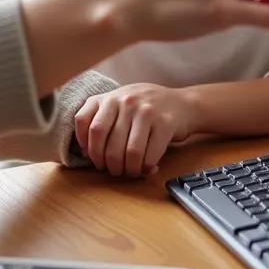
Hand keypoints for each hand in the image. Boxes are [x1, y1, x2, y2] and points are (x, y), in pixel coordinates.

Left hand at [74, 84, 195, 177]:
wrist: (183, 103)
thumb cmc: (145, 108)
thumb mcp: (120, 104)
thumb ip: (102, 120)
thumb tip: (88, 154)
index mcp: (109, 97)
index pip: (85, 123)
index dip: (86, 146)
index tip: (93, 158)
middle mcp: (125, 100)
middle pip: (104, 142)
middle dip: (107, 164)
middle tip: (113, 170)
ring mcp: (145, 111)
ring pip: (128, 152)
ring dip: (127, 169)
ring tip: (129, 172)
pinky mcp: (165, 123)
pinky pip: (149, 154)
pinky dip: (145, 168)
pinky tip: (146, 168)